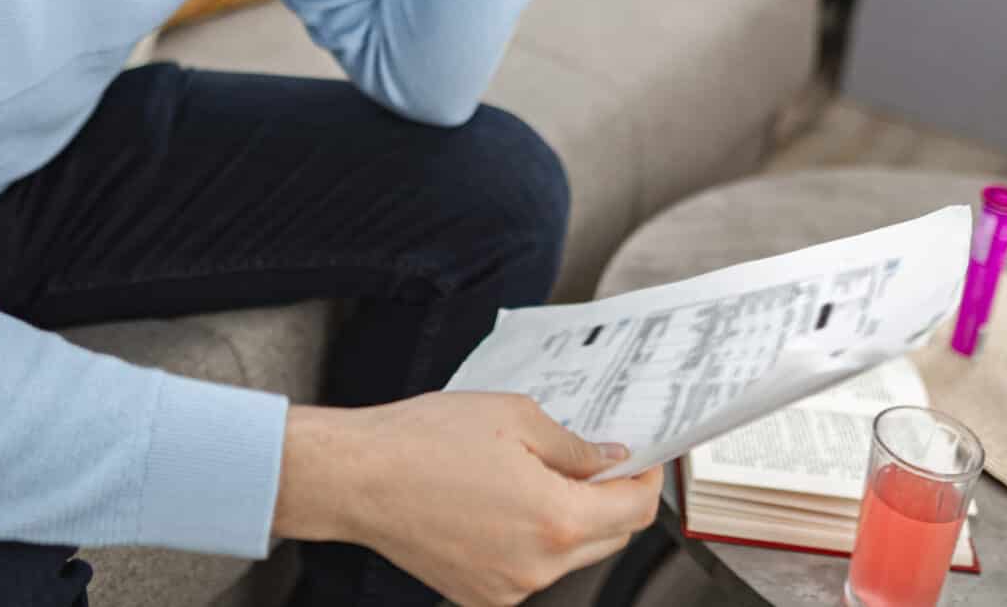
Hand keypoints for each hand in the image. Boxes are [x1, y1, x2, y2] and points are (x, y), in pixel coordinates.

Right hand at [275, 394, 661, 605]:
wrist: (359, 477)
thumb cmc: (426, 440)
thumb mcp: (515, 418)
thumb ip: (573, 446)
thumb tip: (608, 460)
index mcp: (556, 519)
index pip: (634, 510)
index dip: (646, 479)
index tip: (643, 459)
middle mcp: (538, 565)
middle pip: (608, 538)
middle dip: (612, 500)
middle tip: (596, 461)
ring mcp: (509, 587)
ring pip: (569, 556)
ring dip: (570, 520)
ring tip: (537, 475)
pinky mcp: (480, 595)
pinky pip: (529, 569)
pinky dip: (533, 540)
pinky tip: (505, 503)